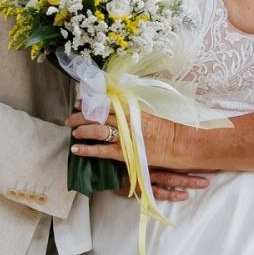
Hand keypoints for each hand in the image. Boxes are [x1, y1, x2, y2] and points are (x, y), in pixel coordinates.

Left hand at [68, 112, 209, 183]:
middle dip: (82, 115)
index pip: (106, 102)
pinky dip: (87, 149)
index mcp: (133, 109)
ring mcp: (125, 135)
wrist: (183, 143)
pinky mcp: (125, 152)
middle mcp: (126, 119)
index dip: (91, 102)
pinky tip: (76, 150)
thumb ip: (137, 112)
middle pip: (98, 114)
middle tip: (71, 117)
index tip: (81, 102)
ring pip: (96, 129)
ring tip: (73, 131)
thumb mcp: (153, 116)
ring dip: (82, 129)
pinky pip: (101, 150)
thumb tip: (124, 110)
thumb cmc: (172, 131)